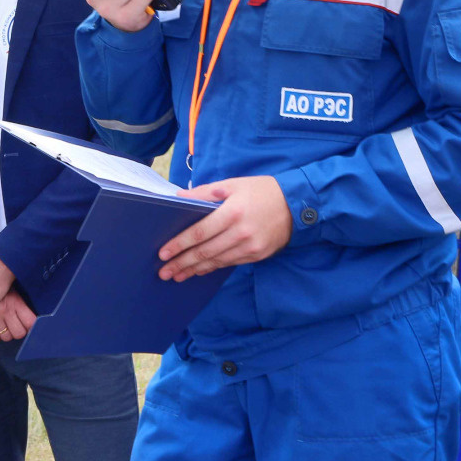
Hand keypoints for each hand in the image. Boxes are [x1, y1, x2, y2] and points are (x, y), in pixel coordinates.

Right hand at [0, 288, 36, 344]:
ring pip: (6, 337)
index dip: (29, 326)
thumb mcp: (10, 290)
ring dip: (4, 334)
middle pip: (19, 333)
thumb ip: (20, 305)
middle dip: (16, 331)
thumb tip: (30, 322)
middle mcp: (5, 310)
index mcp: (15, 302)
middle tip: (12, 325)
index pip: (30, 323)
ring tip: (0, 324)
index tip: (26, 325)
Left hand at [158, 175, 292, 281]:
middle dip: (182, 263)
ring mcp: (250, 247)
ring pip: (216, 261)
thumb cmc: (260, 191)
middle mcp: (240, 233)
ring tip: (177, 275)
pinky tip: (199, 271)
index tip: (163, 253)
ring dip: (194, 269)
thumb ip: (204, 192)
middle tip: (164, 272)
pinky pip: (229, 263)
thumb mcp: (232, 185)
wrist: (297, 204)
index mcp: (232, 212)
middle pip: (205, 251)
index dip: (179, 244)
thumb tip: (179, 197)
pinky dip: (212, 267)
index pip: (199, 233)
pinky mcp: (258, 255)